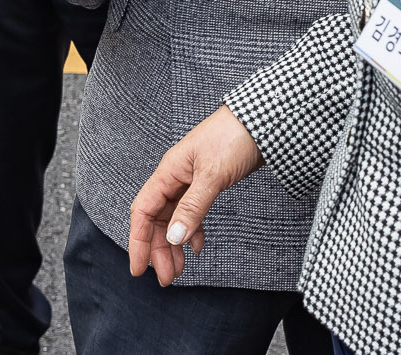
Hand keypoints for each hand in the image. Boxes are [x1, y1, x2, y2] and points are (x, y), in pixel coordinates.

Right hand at [130, 106, 262, 283]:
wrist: (263, 120)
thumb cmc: (234, 137)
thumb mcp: (212, 175)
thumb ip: (192, 207)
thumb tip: (174, 238)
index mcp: (169, 171)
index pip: (143, 211)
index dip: (138, 241)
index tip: (138, 270)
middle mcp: (176, 176)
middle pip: (157, 219)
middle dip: (158, 250)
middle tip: (167, 279)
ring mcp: (191, 180)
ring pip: (174, 218)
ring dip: (174, 245)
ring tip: (180, 270)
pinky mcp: (208, 182)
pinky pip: (192, 212)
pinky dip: (192, 231)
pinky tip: (197, 246)